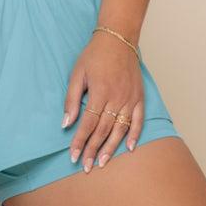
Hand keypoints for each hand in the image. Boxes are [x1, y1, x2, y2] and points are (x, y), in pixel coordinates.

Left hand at [62, 33, 143, 172]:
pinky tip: (130, 148)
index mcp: (100, 92)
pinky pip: (139, 120)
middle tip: (86, 166)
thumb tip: (66, 123)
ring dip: (111, 148)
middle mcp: (117, 98)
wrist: (118, 39)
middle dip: (93, 150)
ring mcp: (130, 99)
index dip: (80, 141)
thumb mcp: (77, 74)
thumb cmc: (94, 56)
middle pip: (103, 130)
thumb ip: (71, 100)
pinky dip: (135, 135)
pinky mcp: (139, 97)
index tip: (73, 155)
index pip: (88, 123)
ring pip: (121, 129)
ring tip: (103, 162)